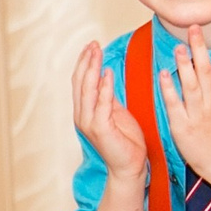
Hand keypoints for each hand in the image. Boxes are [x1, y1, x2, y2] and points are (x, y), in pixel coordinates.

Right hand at [70, 41, 146, 178]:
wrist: (130, 167)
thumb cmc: (126, 141)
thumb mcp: (117, 114)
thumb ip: (109, 98)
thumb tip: (106, 77)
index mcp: (85, 111)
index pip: (81, 82)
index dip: (84, 63)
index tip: (92, 46)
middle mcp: (82, 115)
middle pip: (80, 82)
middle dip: (86, 61)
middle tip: (93, 43)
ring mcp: (88, 122)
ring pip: (87, 89)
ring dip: (92, 68)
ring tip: (97, 52)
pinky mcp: (99, 128)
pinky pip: (101, 103)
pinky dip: (104, 87)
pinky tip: (108, 73)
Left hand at [158, 27, 210, 183]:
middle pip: (208, 72)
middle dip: (201, 49)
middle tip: (194, 28)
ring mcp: (198, 114)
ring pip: (192, 86)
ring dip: (185, 66)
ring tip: (179, 47)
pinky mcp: (183, 126)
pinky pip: (175, 105)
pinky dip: (169, 89)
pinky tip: (164, 74)